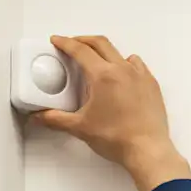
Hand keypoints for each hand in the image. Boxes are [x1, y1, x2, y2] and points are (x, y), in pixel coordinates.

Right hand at [33, 35, 190, 190]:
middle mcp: (123, 70)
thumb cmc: (117, 138)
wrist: (147, 150)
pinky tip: (122, 74)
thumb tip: (39, 117)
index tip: (58, 40)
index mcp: (103, 76)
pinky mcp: (151, 85)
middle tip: (72, 44)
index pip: (80, 50)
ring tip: (97, 60)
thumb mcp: (80, 128)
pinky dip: (126, 64)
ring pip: (120, 53)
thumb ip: (56, 119)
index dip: (66, 43)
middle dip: (83, 40)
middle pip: (100, 43)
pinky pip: (137, 65)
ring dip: (105, 51)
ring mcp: (140, 75)